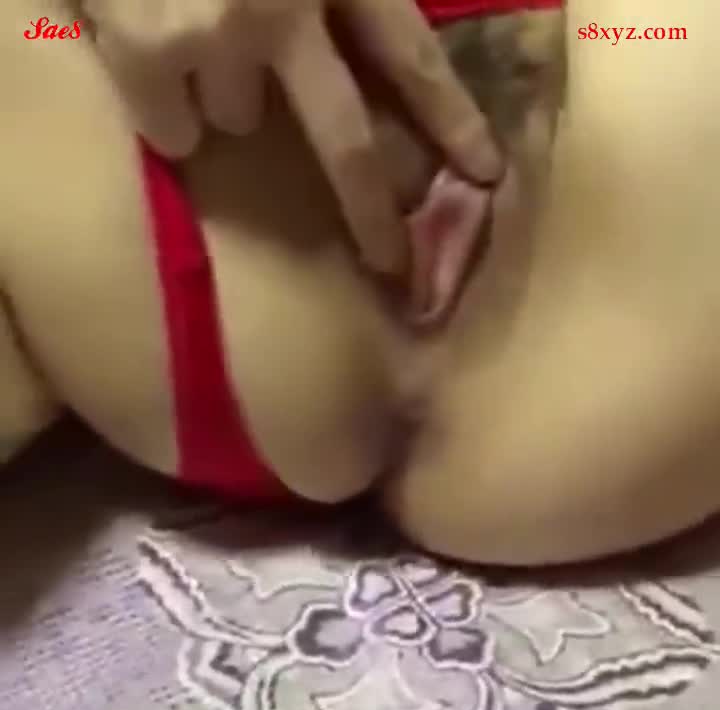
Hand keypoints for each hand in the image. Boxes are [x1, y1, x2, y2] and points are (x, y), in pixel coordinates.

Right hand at [83, 0, 501, 274]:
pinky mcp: (150, 54)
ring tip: (192, 30)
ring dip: (224, 92)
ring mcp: (218, 32)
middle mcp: (286, 4)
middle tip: (390, 258)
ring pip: (238, 120)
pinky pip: (176, 132)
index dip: (451, 117)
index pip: (411, 53)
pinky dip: (165, 107)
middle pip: (345, 139)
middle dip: (371, 210)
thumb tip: (347, 48)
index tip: (486, 172)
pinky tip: (146, 49)